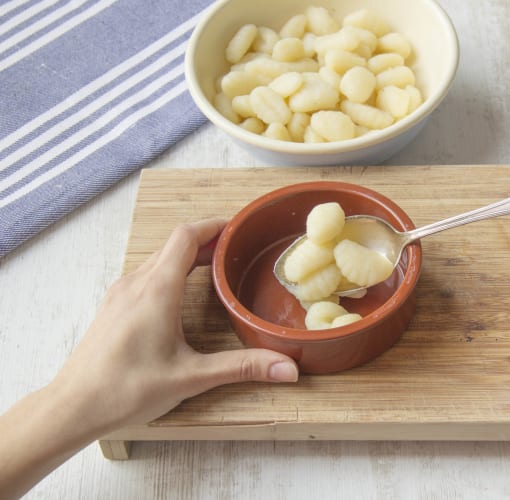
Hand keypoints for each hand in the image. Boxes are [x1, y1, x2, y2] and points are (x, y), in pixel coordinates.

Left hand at [51, 218, 298, 431]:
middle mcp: (136, 284)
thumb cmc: (126, 389)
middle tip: (234, 249)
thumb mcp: (191, 377)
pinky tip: (180, 294)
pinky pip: (144, 275)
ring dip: (185, 256)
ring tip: (213, 267)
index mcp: (157, 290)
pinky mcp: (113, 307)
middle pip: (173, 244)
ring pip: (157, 259)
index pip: (186, 237)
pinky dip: (168, 271)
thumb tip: (288, 368)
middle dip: (205, 240)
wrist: (73, 407)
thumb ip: (242, 367)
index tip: (236, 227)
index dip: (213, 226)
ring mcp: (120, 294)